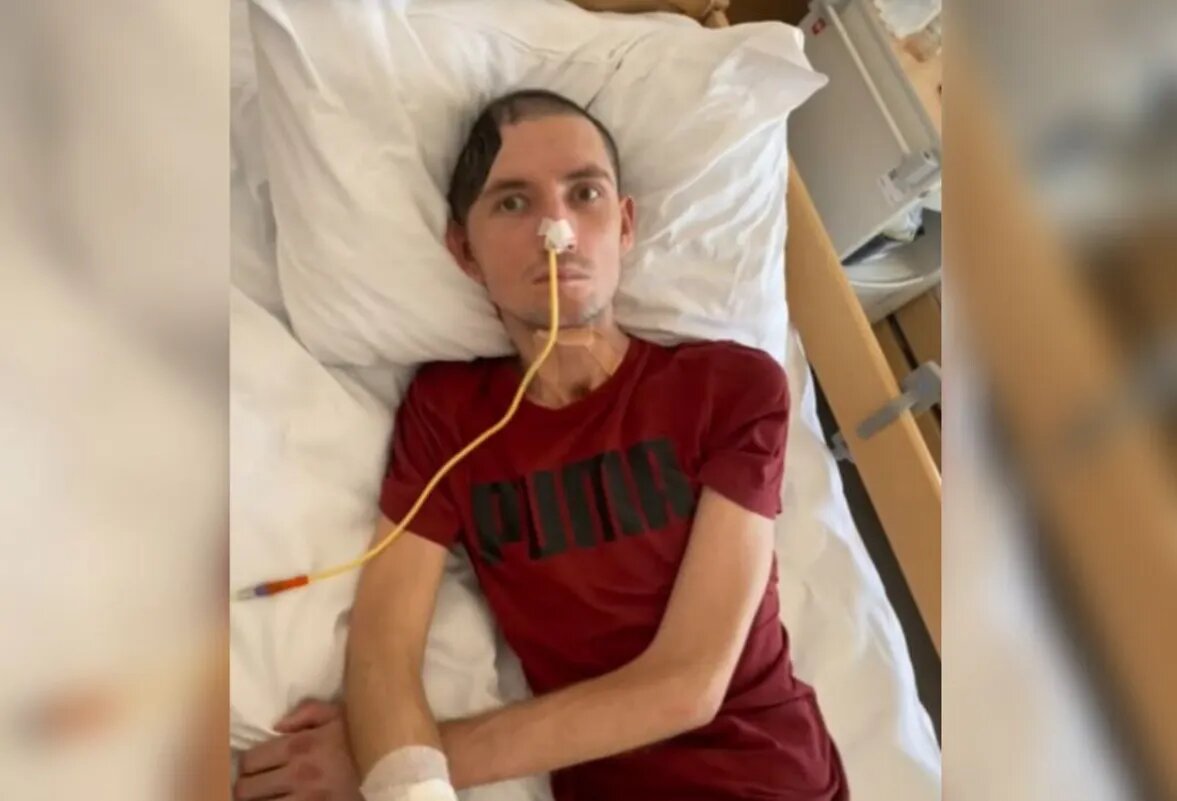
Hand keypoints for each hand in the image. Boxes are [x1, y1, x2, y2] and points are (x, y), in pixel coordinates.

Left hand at [235, 699, 361, 800]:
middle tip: (254, 785)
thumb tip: (277, 726)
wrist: (392, 767)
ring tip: (264, 797)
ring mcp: (306, 800)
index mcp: (300, 746)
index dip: (248, 764)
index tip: (254, 766)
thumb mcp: (338, 714)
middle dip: (246, 787)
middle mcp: (298, 775)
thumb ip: (306, 712)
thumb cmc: (361, 739)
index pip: (250, 761)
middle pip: (246, 789)